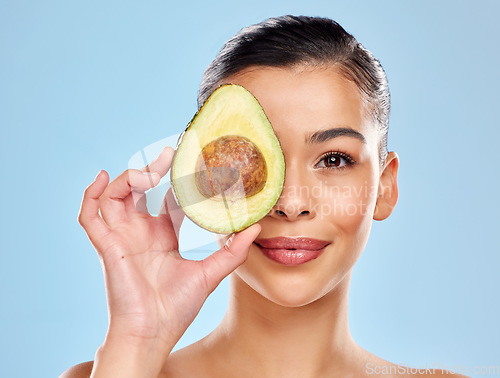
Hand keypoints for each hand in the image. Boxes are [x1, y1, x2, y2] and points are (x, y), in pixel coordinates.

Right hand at [78, 147, 259, 370]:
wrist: (153, 332)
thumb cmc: (176, 308)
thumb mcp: (210, 273)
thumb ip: (233, 250)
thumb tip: (256, 228)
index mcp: (162, 237)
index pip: (167, 200)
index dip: (178, 182)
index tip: (193, 164)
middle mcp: (141, 233)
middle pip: (140, 191)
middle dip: (152, 170)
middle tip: (170, 155)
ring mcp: (122, 237)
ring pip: (115, 195)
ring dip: (128, 178)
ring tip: (149, 172)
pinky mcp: (106, 244)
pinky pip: (90, 214)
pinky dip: (91, 194)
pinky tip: (102, 177)